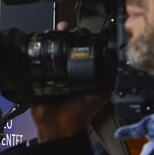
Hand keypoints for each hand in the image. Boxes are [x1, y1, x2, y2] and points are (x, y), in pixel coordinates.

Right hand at [30, 20, 110, 141]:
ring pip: (51, 53)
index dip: (80, 40)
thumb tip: (117, 65)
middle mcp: (67, 73)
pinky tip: (39, 45)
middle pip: (64, 49)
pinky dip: (36, 54)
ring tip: (52, 31)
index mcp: (81, 75)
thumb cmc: (79, 115)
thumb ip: (108, 81)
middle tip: (64, 28)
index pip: (81, 52)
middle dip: (64, 36)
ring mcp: (52, 75)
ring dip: (51, 41)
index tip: (79, 31)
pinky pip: (37, 64)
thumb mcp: (100, 95)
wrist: (57, 127)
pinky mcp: (39, 79)